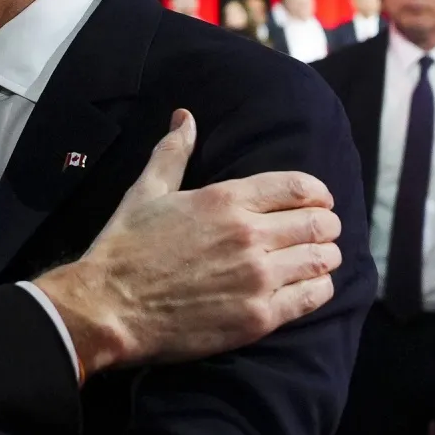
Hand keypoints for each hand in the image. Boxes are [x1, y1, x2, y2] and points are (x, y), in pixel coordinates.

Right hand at [30, 110, 342, 374]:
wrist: (109, 309)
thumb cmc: (125, 248)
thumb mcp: (146, 192)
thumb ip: (173, 152)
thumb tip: (185, 117)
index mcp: (225, 199)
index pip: (298, 187)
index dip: (317, 193)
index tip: (319, 200)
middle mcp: (248, 235)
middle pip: (318, 223)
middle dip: (326, 224)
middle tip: (322, 231)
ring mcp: (257, 277)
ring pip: (321, 259)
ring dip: (325, 256)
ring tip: (318, 258)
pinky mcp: (258, 316)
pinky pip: (312, 297)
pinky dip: (319, 288)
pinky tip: (310, 286)